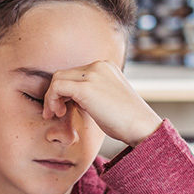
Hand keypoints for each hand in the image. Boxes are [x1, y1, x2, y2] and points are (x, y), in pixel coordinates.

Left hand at [42, 61, 161, 145]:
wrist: (142, 127)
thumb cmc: (126, 121)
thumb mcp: (107, 100)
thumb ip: (90, 94)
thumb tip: (70, 99)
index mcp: (105, 66)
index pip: (75, 73)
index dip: (65, 91)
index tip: (63, 108)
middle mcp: (98, 66)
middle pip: (64, 74)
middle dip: (55, 93)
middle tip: (55, 112)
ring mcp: (92, 75)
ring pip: (57, 78)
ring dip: (51, 97)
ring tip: (55, 114)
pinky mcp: (85, 88)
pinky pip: (57, 87)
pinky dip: (51, 99)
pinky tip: (58, 113)